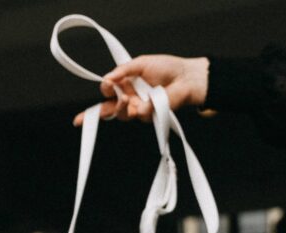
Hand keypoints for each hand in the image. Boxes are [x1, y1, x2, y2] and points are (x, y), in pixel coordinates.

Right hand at [72, 55, 208, 124]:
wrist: (185, 77)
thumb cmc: (166, 68)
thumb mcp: (141, 63)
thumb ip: (123, 70)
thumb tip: (107, 78)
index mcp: (125, 84)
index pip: (108, 91)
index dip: (104, 89)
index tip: (106, 84)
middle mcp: (129, 98)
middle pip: (108, 109)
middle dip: (100, 111)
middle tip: (104, 101)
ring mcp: (137, 108)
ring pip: (121, 115)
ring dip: (120, 107)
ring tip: (124, 98)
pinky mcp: (148, 116)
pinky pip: (139, 114)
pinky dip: (143, 106)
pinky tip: (149, 99)